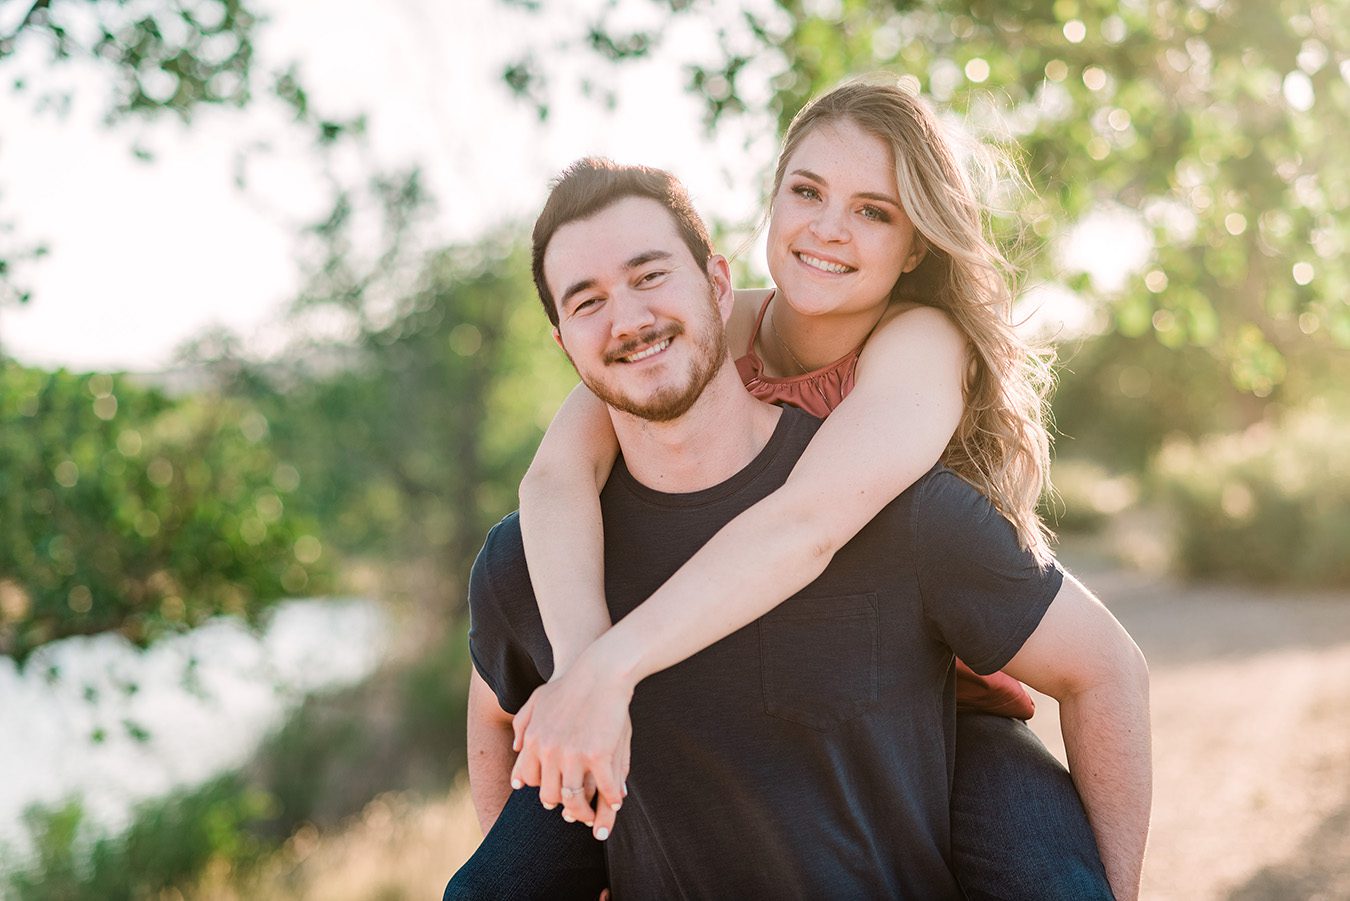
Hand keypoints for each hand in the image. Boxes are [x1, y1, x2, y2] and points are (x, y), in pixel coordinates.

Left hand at [510, 645, 635, 840]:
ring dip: (585, 813)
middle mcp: (549, 752)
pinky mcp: (598, 754)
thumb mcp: (537, 699)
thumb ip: (522, 723)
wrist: (599, 671)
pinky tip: (617, 800)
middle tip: (573, 812)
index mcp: (533, 741)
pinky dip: (611, 799)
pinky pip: (604, 789)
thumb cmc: (571, 684)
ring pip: (575, 801)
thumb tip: (517, 748)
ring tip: (594, 817)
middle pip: (550, 796)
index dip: (540, 790)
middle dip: (562, 807)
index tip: (553, 796)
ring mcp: (573, 755)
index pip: (528, 779)